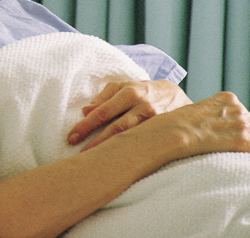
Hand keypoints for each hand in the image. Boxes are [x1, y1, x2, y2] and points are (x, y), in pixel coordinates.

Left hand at [68, 79, 191, 150]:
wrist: (177, 95)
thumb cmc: (142, 90)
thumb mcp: (123, 86)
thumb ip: (104, 97)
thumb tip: (85, 110)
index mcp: (129, 92)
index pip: (103, 111)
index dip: (86, 125)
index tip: (72, 136)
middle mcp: (143, 106)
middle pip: (116, 127)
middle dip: (96, 142)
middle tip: (81, 154)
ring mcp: (157, 121)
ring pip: (132, 138)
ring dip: (112, 149)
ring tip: (96, 161)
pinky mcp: (166, 132)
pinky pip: (145, 144)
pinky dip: (131, 152)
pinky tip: (118, 161)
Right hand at [156, 91, 249, 156]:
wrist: (172, 133)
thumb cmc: (175, 124)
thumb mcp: (196, 111)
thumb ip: (212, 116)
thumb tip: (214, 128)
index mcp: (227, 98)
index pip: (245, 114)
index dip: (239, 126)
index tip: (229, 134)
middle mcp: (237, 108)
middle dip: (246, 134)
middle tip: (229, 143)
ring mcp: (241, 124)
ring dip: (248, 143)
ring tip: (232, 150)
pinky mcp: (242, 141)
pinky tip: (245, 153)